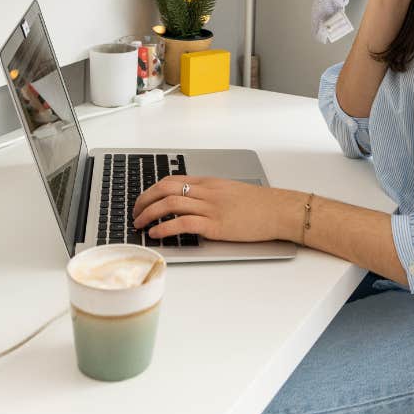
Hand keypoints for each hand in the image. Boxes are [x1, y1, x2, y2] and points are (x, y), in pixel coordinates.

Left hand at [133, 176, 298, 242]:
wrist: (278, 210)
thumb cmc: (258, 204)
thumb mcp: (230, 192)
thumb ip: (209, 196)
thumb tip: (191, 206)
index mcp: (209, 182)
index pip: (172, 179)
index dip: (152, 190)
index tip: (142, 201)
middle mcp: (206, 191)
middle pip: (165, 188)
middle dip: (144, 200)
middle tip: (135, 213)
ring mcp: (210, 207)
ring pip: (170, 203)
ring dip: (149, 213)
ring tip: (139, 224)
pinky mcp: (216, 224)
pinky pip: (183, 223)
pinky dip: (165, 228)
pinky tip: (156, 234)